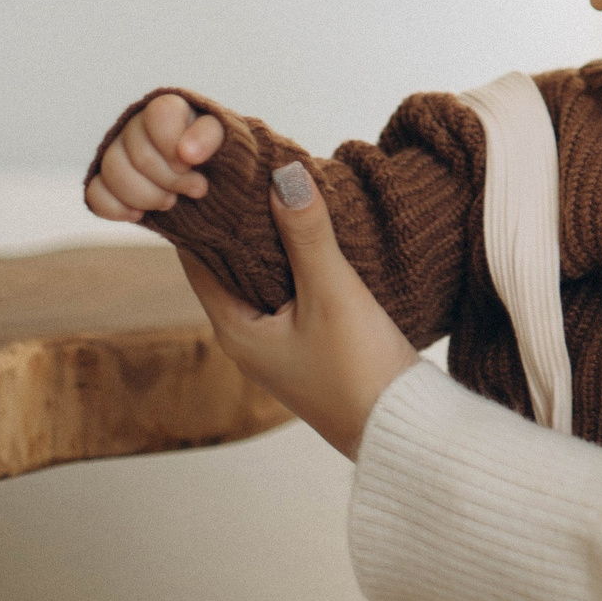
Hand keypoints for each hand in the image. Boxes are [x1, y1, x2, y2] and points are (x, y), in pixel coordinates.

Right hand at [85, 93, 222, 223]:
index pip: (159, 115)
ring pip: (113, 174)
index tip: (192, 164)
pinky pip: (95, 193)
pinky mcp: (104, 180)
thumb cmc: (213, 153)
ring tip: (171, 201)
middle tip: (195, 189)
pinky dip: (117, 208)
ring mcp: (115, 152)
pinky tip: (139, 214)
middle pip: (139, 156)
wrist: (205, 178)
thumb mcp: (221, 139)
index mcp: (165, 109)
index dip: (173, 145)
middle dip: (170, 180)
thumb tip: (186, 152)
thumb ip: (208, 137)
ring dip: (146, 197)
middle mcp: (135, 125)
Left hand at [176, 163, 421, 461]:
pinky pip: (290, 294)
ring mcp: (279, 347)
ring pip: (263, 280)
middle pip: (229, 268)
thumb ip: (307, 234)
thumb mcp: (332, 293)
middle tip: (252, 170)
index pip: (198, 259)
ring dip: (272, 243)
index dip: (204, 216)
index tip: (213, 172)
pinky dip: (296, 264)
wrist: (403, 430)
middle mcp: (247, 340)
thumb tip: (283, 174)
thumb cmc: (359, 369)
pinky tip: (318, 239)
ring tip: (285, 193)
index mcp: (234, 330)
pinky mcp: (310, 349)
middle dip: (241, 223)